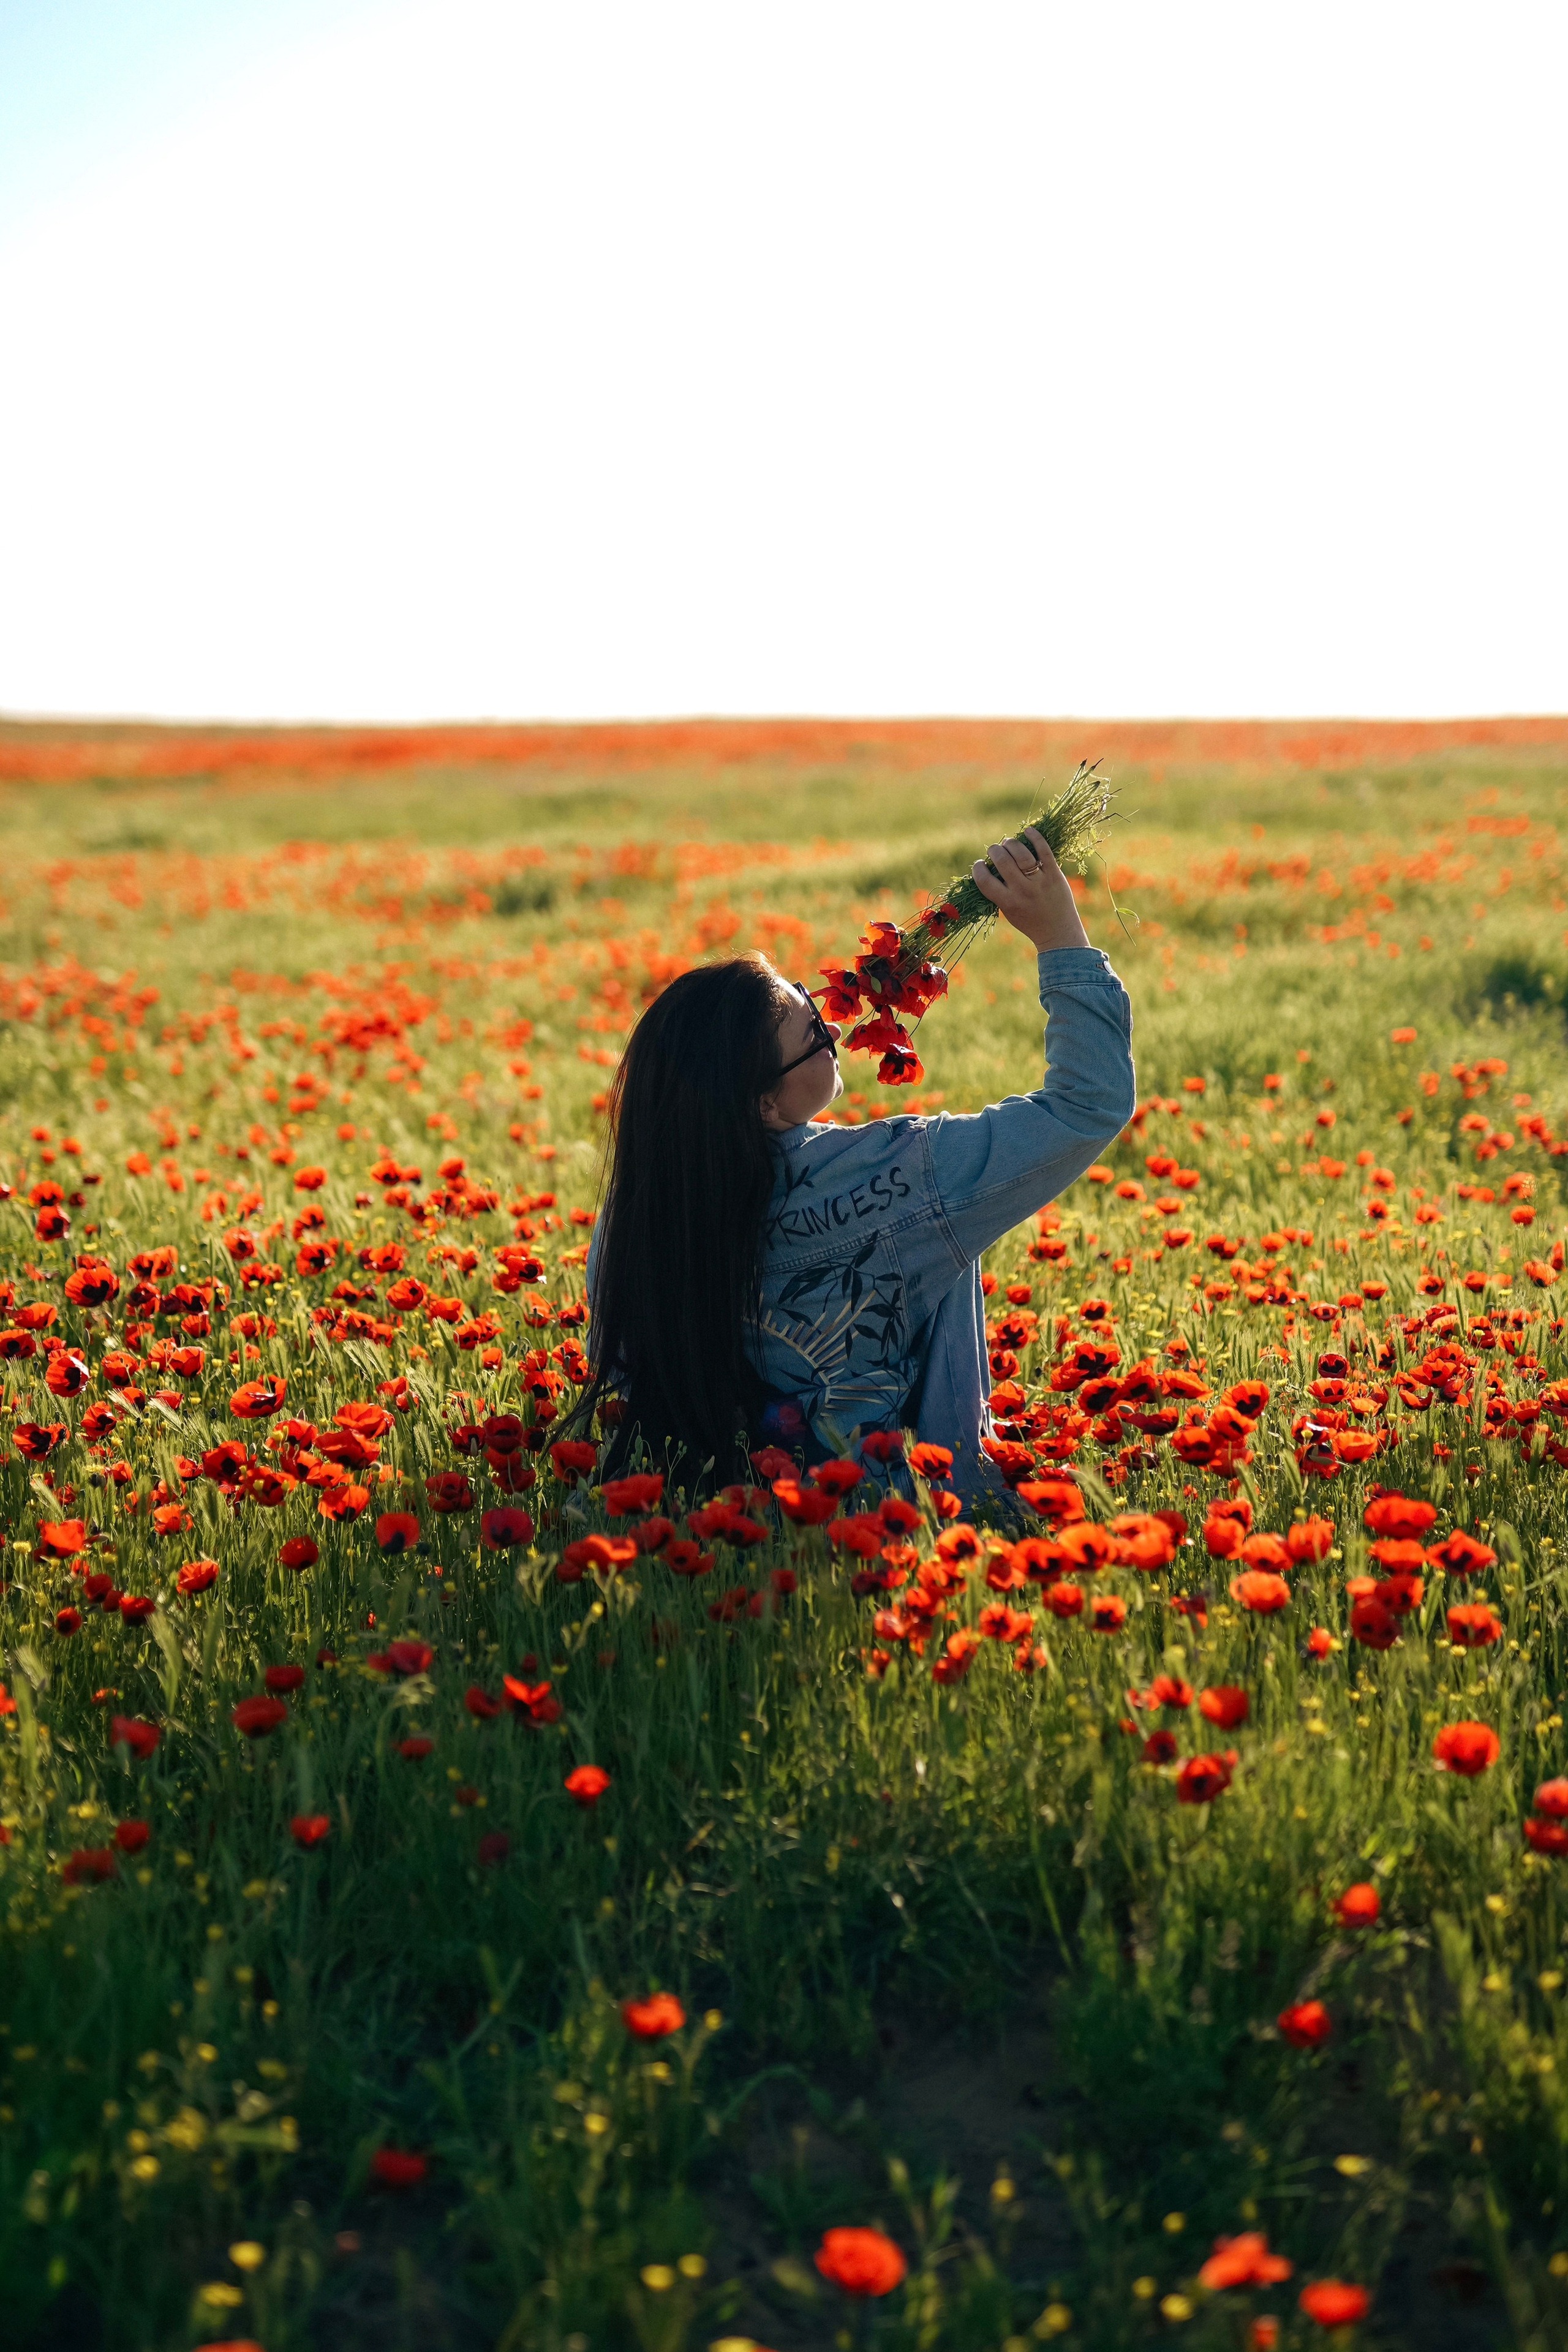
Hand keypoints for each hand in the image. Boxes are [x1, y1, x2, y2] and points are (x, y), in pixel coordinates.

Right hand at [972, 826, 1089, 951]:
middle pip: (1002, 861)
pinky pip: (1044, 851)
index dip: (978, 868)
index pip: (984, 881)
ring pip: (1021, 853)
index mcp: (1007, 902)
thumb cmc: (1029, 921)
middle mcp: (1023, 891)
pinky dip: (1035, 837)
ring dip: (1011, 843)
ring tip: (1008, 843)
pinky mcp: (1055, 874)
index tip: (980, 864)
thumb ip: (998, 892)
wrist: (1058, 931)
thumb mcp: (1008, 911)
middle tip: (996, 851)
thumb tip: (989, 866)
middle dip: (994, 850)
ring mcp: (1040, 882)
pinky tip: (1028, 831)